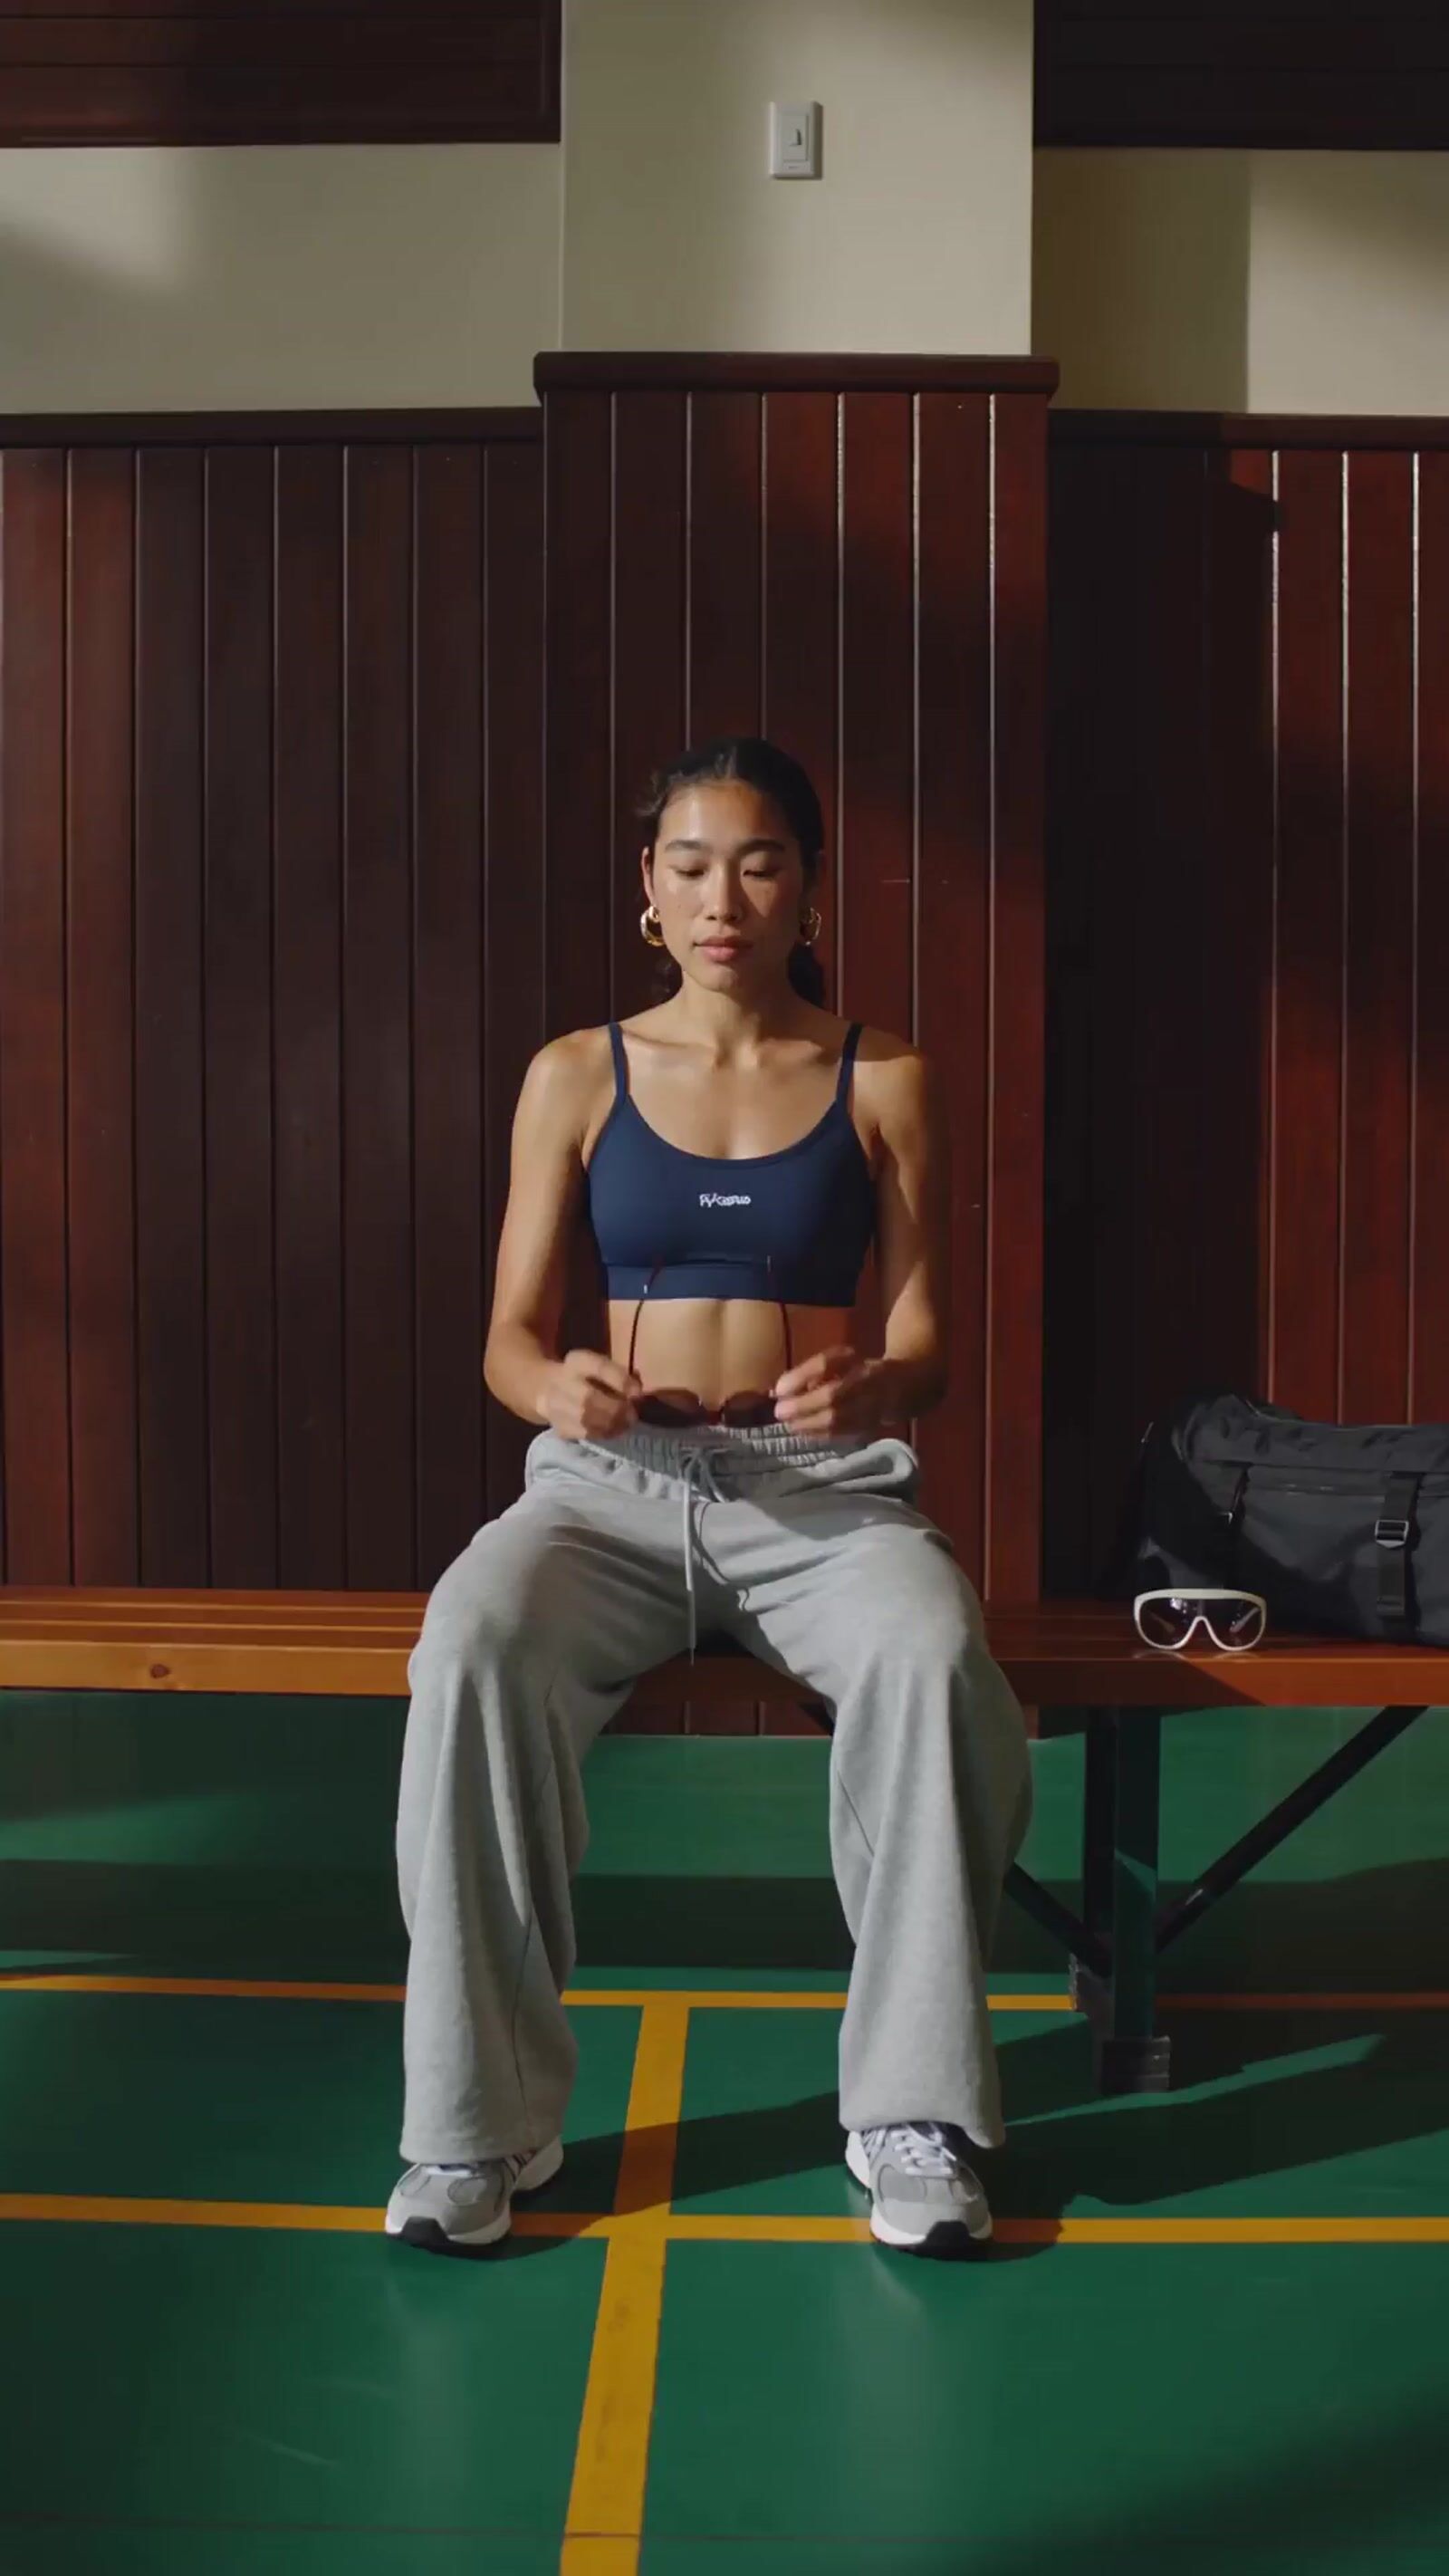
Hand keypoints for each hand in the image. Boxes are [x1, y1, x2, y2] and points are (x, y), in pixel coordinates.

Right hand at [539, 1349, 640, 1440]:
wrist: (544, 1387)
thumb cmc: (583, 1376)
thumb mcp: (598, 1365)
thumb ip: (620, 1375)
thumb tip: (638, 1392)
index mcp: (576, 1361)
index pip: (598, 1368)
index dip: (620, 1381)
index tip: (637, 1393)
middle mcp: (561, 1381)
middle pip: (588, 1398)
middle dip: (616, 1409)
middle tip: (633, 1414)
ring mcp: (555, 1405)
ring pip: (585, 1420)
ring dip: (612, 1424)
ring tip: (625, 1424)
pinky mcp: (558, 1426)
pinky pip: (583, 1434)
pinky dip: (602, 1434)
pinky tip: (613, 1430)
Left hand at [770, 1348, 900, 1437]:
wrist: (904, 1384)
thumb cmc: (856, 1370)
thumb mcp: (836, 1362)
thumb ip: (808, 1373)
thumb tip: (778, 1392)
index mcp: (854, 1358)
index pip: (824, 1363)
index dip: (799, 1377)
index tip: (778, 1389)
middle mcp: (866, 1379)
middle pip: (832, 1395)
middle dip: (802, 1407)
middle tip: (780, 1413)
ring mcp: (873, 1403)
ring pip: (838, 1419)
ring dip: (808, 1424)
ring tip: (790, 1425)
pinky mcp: (872, 1424)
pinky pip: (843, 1433)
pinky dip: (820, 1435)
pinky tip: (804, 1433)